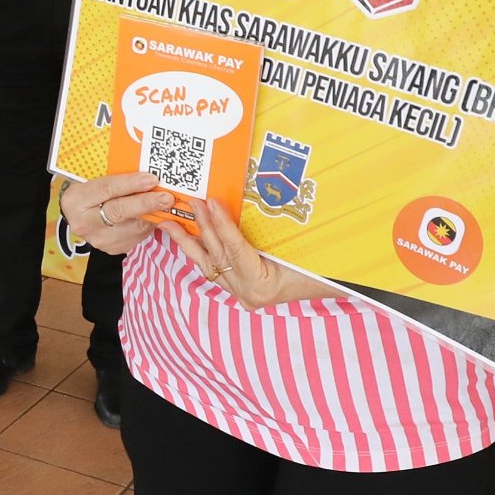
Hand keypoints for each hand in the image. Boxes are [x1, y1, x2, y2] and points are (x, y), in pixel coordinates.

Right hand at [62, 172, 174, 254]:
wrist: (82, 216)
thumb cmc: (93, 192)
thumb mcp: (95, 179)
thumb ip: (116, 176)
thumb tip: (148, 172)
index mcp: (75, 199)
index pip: (106, 189)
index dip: (131, 184)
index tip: (152, 179)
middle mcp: (84, 222)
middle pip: (118, 211)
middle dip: (145, 203)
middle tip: (166, 197)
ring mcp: (98, 239)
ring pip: (132, 226)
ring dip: (153, 214)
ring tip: (166, 204)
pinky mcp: (113, 248)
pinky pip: (137, 235)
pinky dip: (149, 223)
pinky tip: (153, 214)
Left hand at [184, 197, 313, 306]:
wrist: (326, 285)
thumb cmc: (319, 267)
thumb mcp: (297, 247)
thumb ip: (272, 231)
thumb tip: (257, 201)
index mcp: (261, 287)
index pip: (236, 249)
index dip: (222, 224)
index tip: (211, 202)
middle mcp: (246, 293)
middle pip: (218, 254)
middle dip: (202, 226)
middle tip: (191, 202)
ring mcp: (240, 293)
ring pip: (208, 264)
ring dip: (188, 241)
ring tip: (168, 223)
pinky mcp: (238, 288)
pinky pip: (214, 267)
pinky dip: (201, 250)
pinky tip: (187, 236)